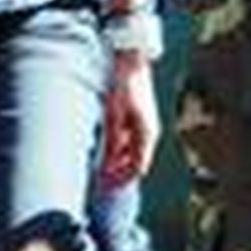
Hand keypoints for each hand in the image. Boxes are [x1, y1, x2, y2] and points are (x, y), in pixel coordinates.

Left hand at [99, 54, 158, 186]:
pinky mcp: (139, 119)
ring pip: (132, 153)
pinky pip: (130, 141)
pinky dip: (119, 150)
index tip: (106, 187)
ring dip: (118, 163)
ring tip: (100, 170)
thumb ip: (112, 141)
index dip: (121, 180)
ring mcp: (146, 126)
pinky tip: (106, 152)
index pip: (137, 169)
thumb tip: (107, 165)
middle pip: (135, 163)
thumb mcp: (113, 116)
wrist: (131, 62)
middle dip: (119, 174)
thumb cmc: (124, 86)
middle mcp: (150, 133)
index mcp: (147, 135)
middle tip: (101, 183)